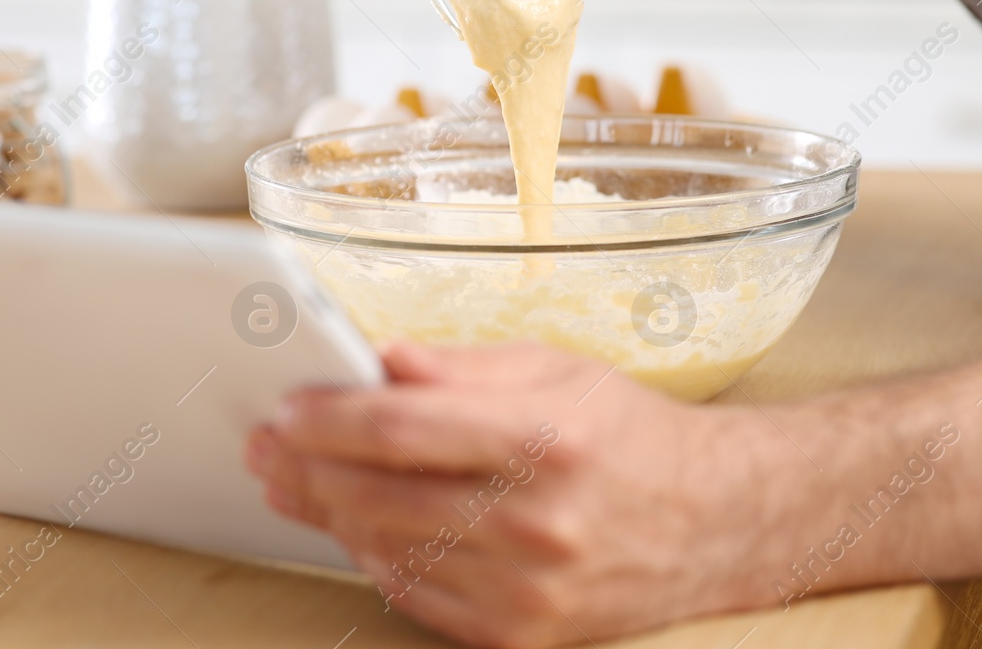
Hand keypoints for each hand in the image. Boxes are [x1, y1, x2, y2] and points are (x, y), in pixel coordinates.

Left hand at [245, 342, 774, 647]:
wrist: (714, 523)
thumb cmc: (629, 433)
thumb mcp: (557, 369)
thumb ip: (462, 368)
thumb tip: (380, 360)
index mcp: (547, 439)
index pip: (403, 428)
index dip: (330, 418)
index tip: (287, 408)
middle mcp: (537, 522)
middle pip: (381, 496)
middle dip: (308, 468)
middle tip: (267, 446)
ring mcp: (529, 591)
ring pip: (388, 551)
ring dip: (330, 515)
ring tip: (296, 482)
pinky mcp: (522, 636)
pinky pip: (418, 597)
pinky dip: (376, 558)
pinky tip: (356, 525)